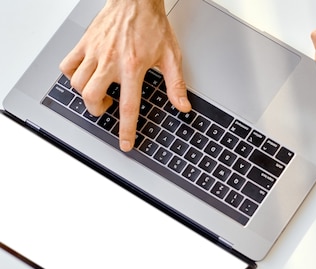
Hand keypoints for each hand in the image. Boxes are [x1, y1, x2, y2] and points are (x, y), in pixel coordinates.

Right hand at [59, 0, 190, 151]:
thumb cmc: (152, 25)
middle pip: (93, 97)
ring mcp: (95, 51)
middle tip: (107, 108)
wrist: (136, 0)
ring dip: (86, 95)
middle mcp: (111, 60)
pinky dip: (72, 75)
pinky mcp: (84, 43)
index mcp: (133, 67)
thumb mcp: (171, 56)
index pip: (128, 107)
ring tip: (98, 92)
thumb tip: (183, 106)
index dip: (127, 130)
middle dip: (98, 110)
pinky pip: (68, 64)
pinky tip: (84, 76)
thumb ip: (176, 84)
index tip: (126, 144)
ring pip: (77, 83)